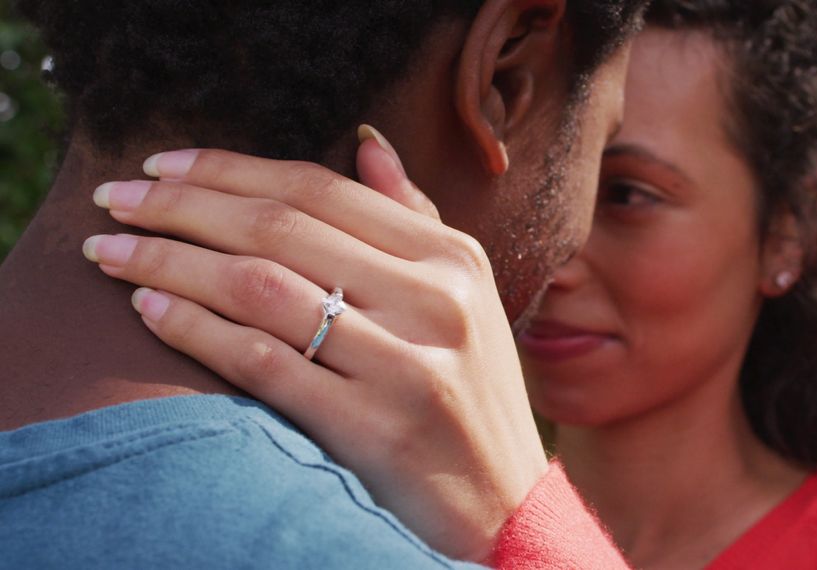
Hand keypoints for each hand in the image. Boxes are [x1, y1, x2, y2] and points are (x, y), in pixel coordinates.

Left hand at [82, 131, 547, 561]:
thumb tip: (367, 143)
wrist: (503, 509)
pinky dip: (194, 328)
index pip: (321, 189)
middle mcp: (434, 300)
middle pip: (280, 228)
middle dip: (181, 206)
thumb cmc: (471, 398)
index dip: (229, 168)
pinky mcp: (373, 428)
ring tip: (109, 250)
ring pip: (259, 287)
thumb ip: (415, 218)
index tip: (161, 165)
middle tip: (112, 199)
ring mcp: (406, 365)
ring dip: (168, 261)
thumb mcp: (465, 297)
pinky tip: (149, 309)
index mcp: (453, 258)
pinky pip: (261, 361)